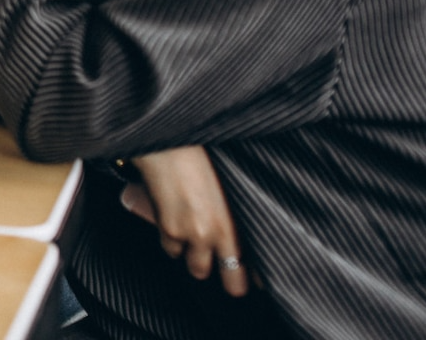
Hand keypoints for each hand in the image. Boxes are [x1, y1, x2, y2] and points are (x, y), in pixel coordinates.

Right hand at [122, 146, 249, 296]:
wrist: (168, 144)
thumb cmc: (200, 155)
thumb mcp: (230, 185)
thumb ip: (236, 211)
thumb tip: (239, 228)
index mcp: (240, 220)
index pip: (257, 264)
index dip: (257, 275)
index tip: (257, 278)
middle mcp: (222, 232)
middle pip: (232, 279)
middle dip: (231, 281)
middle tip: (230, 277)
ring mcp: (195, 235)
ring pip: (197, 269)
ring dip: (196, 261)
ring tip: (196, 248)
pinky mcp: (171, 231)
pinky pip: (172, 251)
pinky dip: (172, 244)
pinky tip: (173, 229)